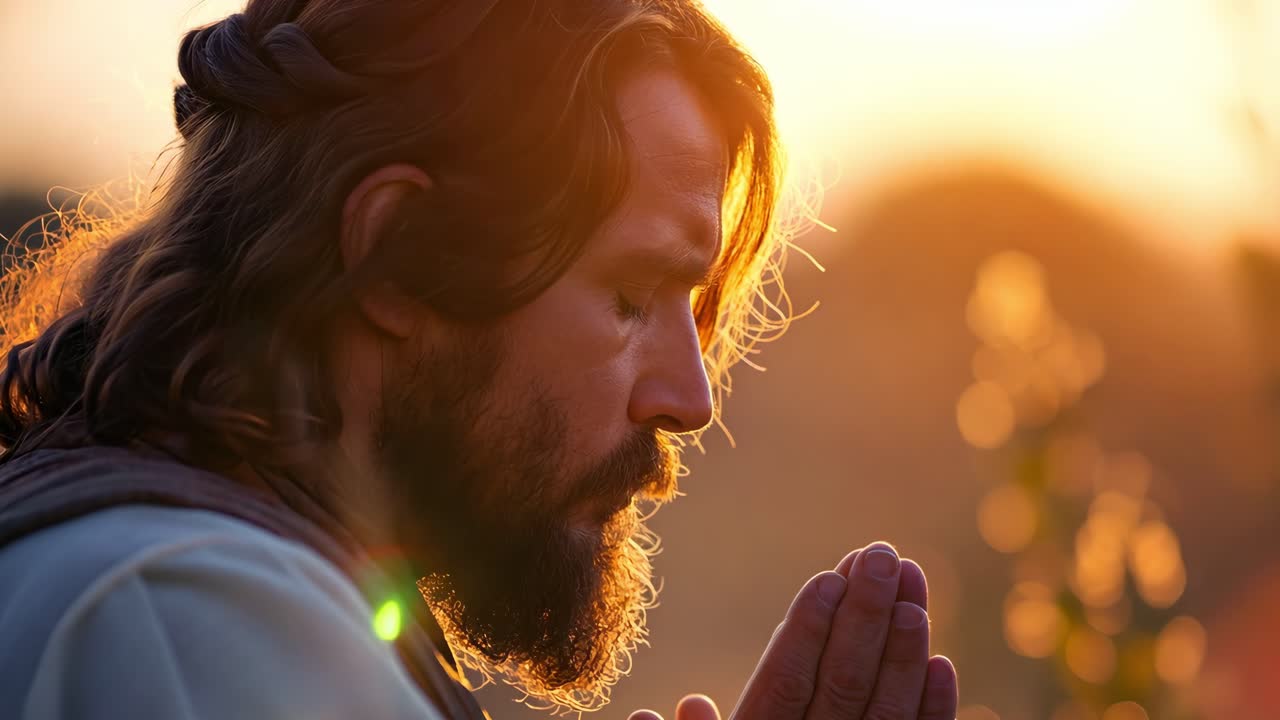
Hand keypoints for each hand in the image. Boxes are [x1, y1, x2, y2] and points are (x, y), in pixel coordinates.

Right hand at [628, 544, 957, 719]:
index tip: (829, 574)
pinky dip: (934, 709)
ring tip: (915, 586)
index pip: (786, 679)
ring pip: (887, 708)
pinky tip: (943, 663)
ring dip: (905, 647)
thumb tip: (689, 703)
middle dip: (866, 614)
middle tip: (882, 553)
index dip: (809, 627)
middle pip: (844, 682)